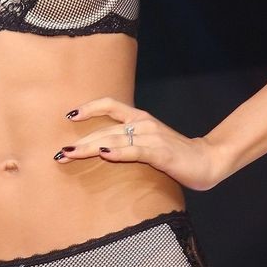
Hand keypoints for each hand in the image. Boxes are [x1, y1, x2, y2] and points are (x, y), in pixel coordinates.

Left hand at [55, 98, 223, 190]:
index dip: (89, 108)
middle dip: (79, 140)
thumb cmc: (175, 154)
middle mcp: (143, 124)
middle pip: (104, 128)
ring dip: (88, 147)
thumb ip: (129, 142)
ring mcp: (151, 137)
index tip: (69, 115)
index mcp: (140, 119)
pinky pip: (135, 150)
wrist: (207, 160)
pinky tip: (104, 154)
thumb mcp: (148, 143)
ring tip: (69, 154)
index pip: (110, 105)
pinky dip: (118, 152)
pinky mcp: (160, 153)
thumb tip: (103, 149)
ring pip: (113, 139)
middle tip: (58, 152)